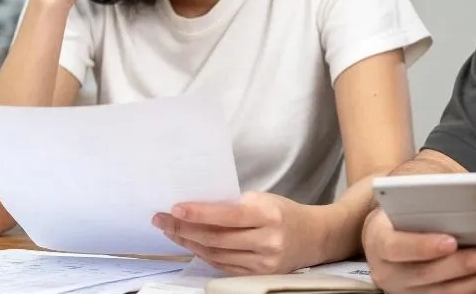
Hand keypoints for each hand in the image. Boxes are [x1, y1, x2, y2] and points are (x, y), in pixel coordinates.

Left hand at [152, 191, 318, 274]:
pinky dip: (204, 255)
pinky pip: (223, 265)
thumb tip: (196, 208)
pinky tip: (190, 244)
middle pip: (217, 238)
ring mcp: (262, 263)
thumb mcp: (264, 200)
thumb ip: (234, 205)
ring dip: (189, 243)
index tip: (175, 209)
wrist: (313, 237)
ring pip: (216, 254)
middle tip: (162, 220)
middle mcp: (267, 241)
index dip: (199, 214)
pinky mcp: (257, 276)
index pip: (228, 216)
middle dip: (185, 229)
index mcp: (269, 215)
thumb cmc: (284, 213)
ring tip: (171, 231)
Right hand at [362, 208, 475, 293]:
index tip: (451, 241)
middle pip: (426, 274)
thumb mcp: (404, 201)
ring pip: (443, 292)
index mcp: (378, 241)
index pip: (396, 247)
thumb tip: (463, 198)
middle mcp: (388, 271)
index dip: (424, 246)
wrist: (388, 233)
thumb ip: (425, 202)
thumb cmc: (400, 214)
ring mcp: (405, 290)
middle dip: (464, 264)